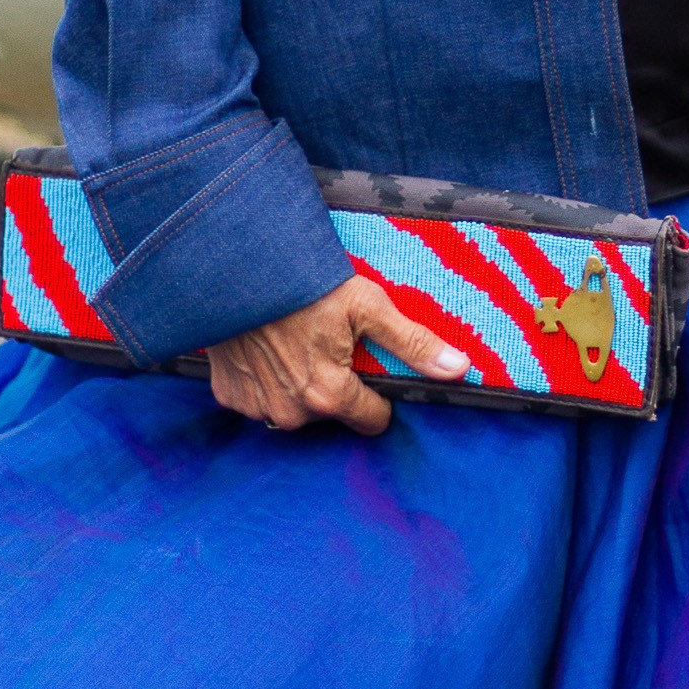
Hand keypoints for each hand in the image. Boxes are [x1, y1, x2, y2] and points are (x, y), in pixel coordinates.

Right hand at [205, 278, 467, 434]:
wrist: (237, 268)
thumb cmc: (305, 284)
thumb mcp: (368, 306)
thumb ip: (412, 343)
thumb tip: (458, 368)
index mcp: (330, 396)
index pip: (373, 420)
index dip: (377, 395)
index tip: (367, 367)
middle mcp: (292, 413)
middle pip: (332, 414)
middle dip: (334, 387)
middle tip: (327, 344)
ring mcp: (257, 407)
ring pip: (294, 409)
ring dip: (298, 386)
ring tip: (296, 344)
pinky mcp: (230, 396)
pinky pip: (258, 400)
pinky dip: (265, 382)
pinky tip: (267, 350)